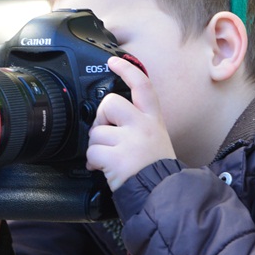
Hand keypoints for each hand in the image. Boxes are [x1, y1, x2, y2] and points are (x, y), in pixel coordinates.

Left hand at [86, 57, 175, 191]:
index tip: (114, 61)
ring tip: (109, 157)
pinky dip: (93, 162)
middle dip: (101, 119)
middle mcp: (143, 126)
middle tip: (107, 135)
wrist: (162, 193)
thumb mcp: (155, 137)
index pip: (143, 86)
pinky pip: (92, 152)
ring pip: (96, 132)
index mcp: (153, 119)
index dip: (127, 70)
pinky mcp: (118, 158)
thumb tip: (108, 117)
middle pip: (110, 103)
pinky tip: (104, 167)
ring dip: (96, 147)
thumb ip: (136, 123)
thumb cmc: (155, 167)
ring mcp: (131, 141)